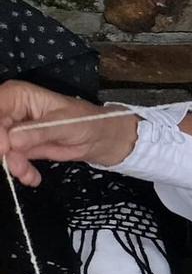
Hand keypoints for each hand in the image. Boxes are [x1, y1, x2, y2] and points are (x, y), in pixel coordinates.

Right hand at [0, 80, 136, 187]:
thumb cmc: (86, 121)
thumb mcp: (64, 124)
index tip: (5, 147)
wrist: (100, 138)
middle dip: (2, 151)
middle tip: (16, 165)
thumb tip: (12, 140)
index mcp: (18, 95)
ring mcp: (13, 130)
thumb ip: (38, 131)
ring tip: (28, 173)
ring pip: (1, 148)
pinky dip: (20, 171)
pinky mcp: (19, 147)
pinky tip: (32, 178)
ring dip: (12, 164)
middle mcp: (11, 111)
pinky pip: (12, 159)